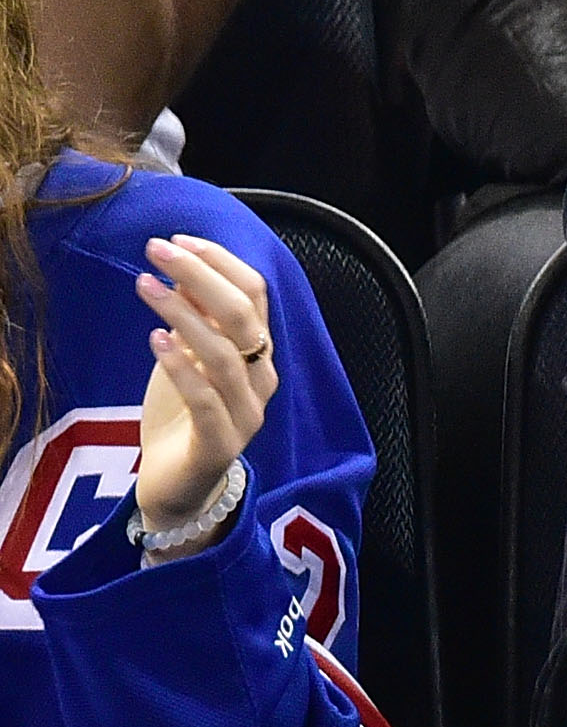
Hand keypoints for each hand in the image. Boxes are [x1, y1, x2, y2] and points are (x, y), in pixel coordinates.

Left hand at [134, 234, 275, 533]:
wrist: (179, 486)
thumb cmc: (182, 415)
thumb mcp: (186, 357)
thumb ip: (193, 321)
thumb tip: (181, 269)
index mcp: (259, 354)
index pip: (255, 295)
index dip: (220, 263)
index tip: (178, 240)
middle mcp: (261, 379)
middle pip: (244, 317)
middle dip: (201, 277)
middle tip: (157, 249)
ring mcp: (246, 414)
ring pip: (224, 354)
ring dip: (182, 314)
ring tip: (145, 285)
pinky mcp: (221, 444)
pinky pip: (206, 400)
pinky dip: (182, 366)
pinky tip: (155, 338)